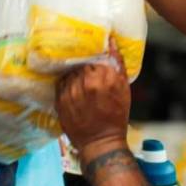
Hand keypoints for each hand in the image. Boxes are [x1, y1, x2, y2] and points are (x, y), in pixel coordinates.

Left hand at [55, 43, 130, 159]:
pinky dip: (67, 84)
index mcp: (106, 78)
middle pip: (81, 64)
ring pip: (70, 72)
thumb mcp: (124, 89)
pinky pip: (61, 82)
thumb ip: (118, 64)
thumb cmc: (117, 116)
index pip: (95, 56)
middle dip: (85, 67)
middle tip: (88, 73)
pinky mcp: (61, 100)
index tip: (95, 61)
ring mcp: (72, 91)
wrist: (101, 142)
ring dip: (75, 75)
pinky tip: (73, 90)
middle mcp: (87, 82)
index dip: (95, 58)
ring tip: (81, 83)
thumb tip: (111, 42)